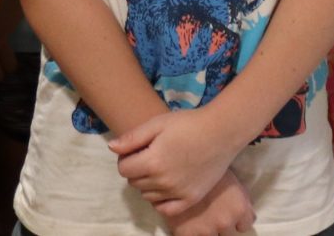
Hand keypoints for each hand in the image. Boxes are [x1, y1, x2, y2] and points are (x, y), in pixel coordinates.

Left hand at [111, 106, 243, 217]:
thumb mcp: (158, 123)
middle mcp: (163, 181)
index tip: (137, 150)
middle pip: (134, 183)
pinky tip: (165, 187)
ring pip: (148, 196)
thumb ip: (133, 138)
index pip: (123, 169)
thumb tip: (112, 148)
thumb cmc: (188, 123)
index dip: (126, 158)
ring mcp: (177, 193)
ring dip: (148, 184)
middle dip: (136, 170)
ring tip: (160, 168)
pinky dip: (161, 201)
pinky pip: (166, 209)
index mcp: (152, 161)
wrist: (221, 132)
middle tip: (150, 156)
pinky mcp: (190, 199)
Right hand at [166, 170, 255, 235]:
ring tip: (197, 214)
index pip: (245, 224)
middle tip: (211, 211)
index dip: (236, 218)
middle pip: (228, 232)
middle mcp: (225, 222)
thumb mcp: (229, 178)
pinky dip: (188, 232)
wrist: (177, 164)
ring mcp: (206, 231)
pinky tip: (185, 219)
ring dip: (206, 228)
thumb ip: (239, 199)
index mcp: (239, 208)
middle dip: (221, 223)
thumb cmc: (206, 164)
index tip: (228, 211)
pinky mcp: (187, 234)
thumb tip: (242, 211)